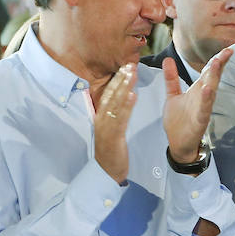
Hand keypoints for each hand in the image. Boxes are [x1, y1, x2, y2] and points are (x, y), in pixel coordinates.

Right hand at [94, 64, 137, 183]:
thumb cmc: (112, 150)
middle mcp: (101, 119)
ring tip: (132, 74)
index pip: (109, 94)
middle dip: (120, 79)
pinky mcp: (112, 136)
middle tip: (130, 64)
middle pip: (111, 95)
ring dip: (124, 87)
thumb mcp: (111, 130)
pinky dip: (126, 106)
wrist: (107, 171)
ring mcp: (105, 127)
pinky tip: (133, 95)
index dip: (117, 80)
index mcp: (101, 116)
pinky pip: (120, 118)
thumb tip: (122, 100)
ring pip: (115, 103)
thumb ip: (115, 115)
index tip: (125, 66)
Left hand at [163, 48, 232, 163]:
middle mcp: (203, 97)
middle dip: (219, 65)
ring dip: (214, 78)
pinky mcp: (200, 120)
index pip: (209, 72)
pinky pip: (204, 108)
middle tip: (227, 52)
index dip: (218, 60)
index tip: (227, 49)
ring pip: (211, 91)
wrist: (178, 143)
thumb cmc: (178, 120)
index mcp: (198, 90)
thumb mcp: (172, 95)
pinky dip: (207, 99)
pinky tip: (208, 89)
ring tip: (217, 64)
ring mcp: (203, 108)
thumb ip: (171, 78)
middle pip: (213, 78)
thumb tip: (167, 59)